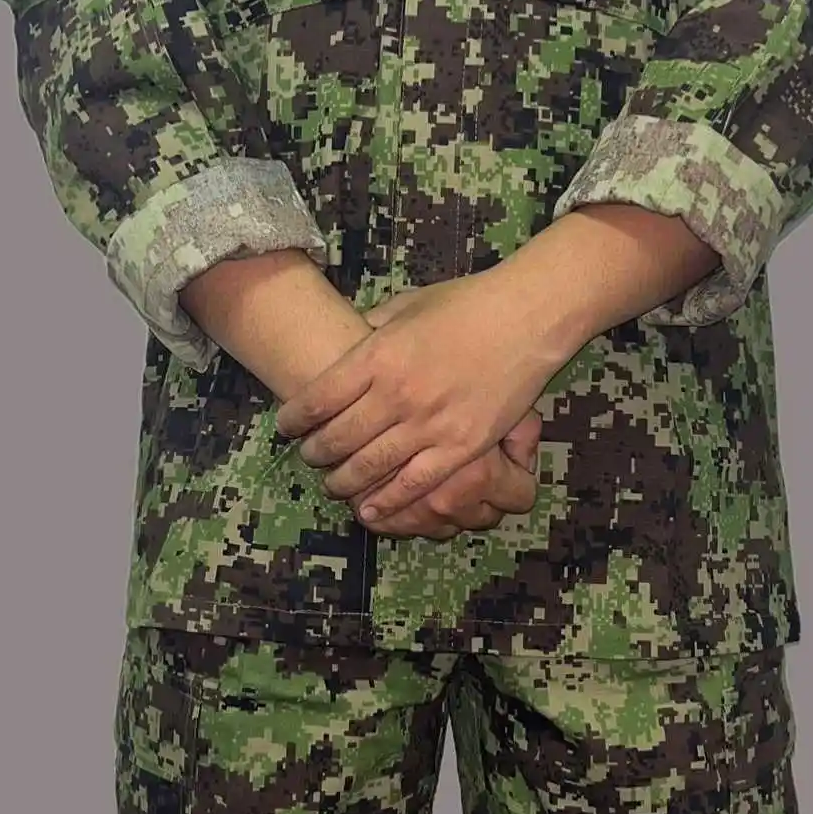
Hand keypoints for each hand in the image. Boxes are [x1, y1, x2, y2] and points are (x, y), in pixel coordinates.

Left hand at [273, 269, 563, 524]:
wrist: (527, 317)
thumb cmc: (467, 304)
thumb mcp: (407, 306)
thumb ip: (372, 327)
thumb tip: (347, 339)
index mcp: (378, 355)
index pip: (318, 398)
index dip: (294, 418)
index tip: (286, 427)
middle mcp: (397, 393)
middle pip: (338, 437)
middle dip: (315, 453)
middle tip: (309, 458)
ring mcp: (430, 423)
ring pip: (370, 466)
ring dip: (343, 481)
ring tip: (333, 484)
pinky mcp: (461, 447)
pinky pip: (414, 484)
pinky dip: (387, 501)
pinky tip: (369, 509)